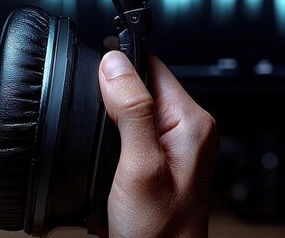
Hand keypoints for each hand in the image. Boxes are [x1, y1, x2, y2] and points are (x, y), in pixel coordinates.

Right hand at [98, 52, 218, 237]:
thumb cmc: (159, 231)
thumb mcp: (139, 166)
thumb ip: (131, 112)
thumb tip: (114, 64)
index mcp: (191, 123)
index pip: (153, 66)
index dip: (119, 64)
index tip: (92, 70)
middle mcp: (187, 131)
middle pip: (140, 86)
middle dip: (110, 93)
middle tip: (93, 118)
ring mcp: (173, 148)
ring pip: (131, 110)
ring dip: (108, 116)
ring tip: (99, 141)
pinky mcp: (157, 163)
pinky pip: (129, 133)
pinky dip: (110, 137)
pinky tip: (103, 152)